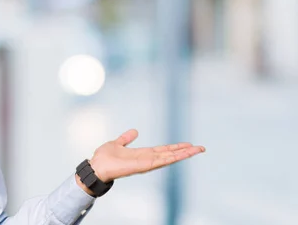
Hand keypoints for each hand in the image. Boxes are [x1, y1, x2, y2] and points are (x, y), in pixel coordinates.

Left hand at [89, 129, 204, 182]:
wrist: (96, 166)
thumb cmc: (104, 158)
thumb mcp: (117, 143)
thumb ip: (126, 138)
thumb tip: (135, 131)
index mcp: (142, 154)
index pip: (163, 150)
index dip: (175, 147)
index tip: (188, 144)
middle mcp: (147, 159)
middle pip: (170, 154)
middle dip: (185, 151)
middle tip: (201, 147)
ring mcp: (146, 164)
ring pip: (169, 158)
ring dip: (183, 154)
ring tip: (197, 149)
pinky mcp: (143, 166)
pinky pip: (160, 161)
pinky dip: (172, 158)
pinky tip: (181, 155)